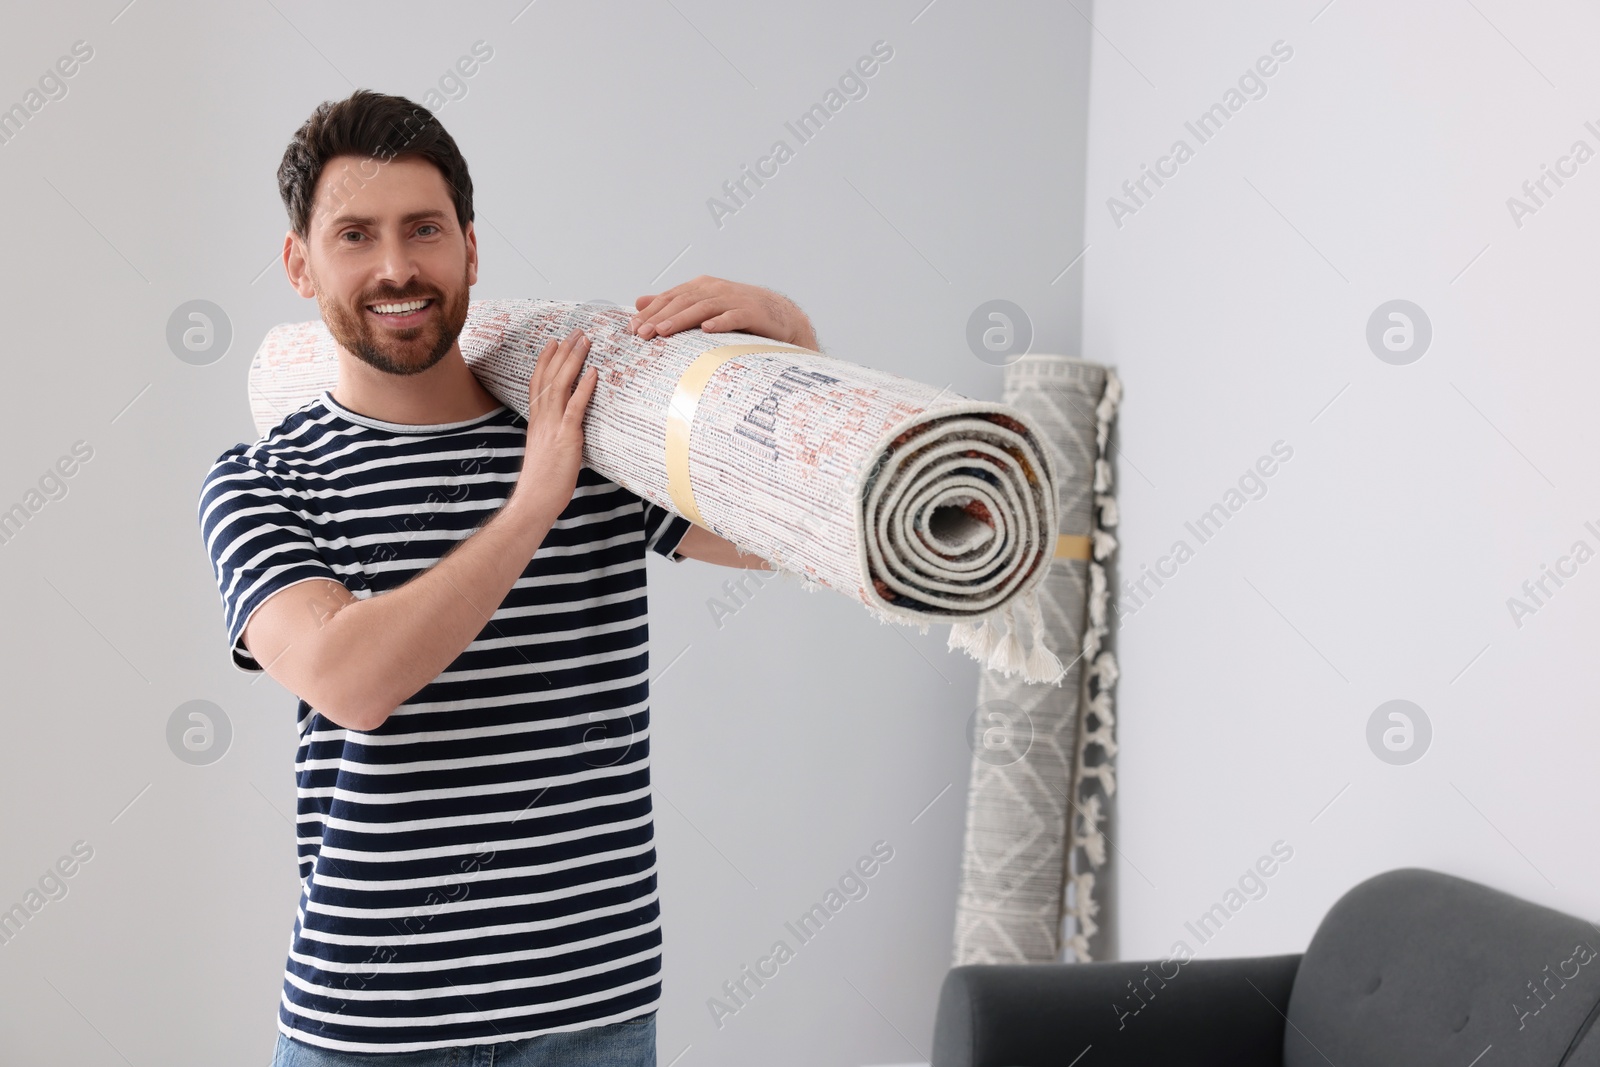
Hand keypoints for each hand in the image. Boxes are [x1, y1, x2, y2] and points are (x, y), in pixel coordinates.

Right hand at [509, 327, 597, 521]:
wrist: (535, 500)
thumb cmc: (543, 482)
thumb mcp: (546, 451)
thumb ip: (553, 435)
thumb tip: (566, 428)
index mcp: (536, 421)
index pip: (537, 382)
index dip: (545, 359)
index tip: (554, 341)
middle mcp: (541, 418)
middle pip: (549, 376)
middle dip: (562, 351)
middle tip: (576, 332)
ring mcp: (552, 426)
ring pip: (560, 384)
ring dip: (573, 360)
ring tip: (584, 342)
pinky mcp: (566, 437)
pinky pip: (574, 407)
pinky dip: (584, 388)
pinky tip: (593, 373)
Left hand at [629, 275, 819, 349]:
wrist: (780, 317)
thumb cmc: (738, 314)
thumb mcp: (703, 307)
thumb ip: (673, 304)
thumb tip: (639, 302)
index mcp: (701, 287)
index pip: (670, 298)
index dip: (650, 312)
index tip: (632, 328)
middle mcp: (714, 289)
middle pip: (682, 301)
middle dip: (659, 317)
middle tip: (641, 333)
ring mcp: (733, 299)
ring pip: (702, 307)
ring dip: (681, 319)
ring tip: (663, 331)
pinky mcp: (751, 312)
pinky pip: (733, 317)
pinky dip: (719, 322)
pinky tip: (706, 330)